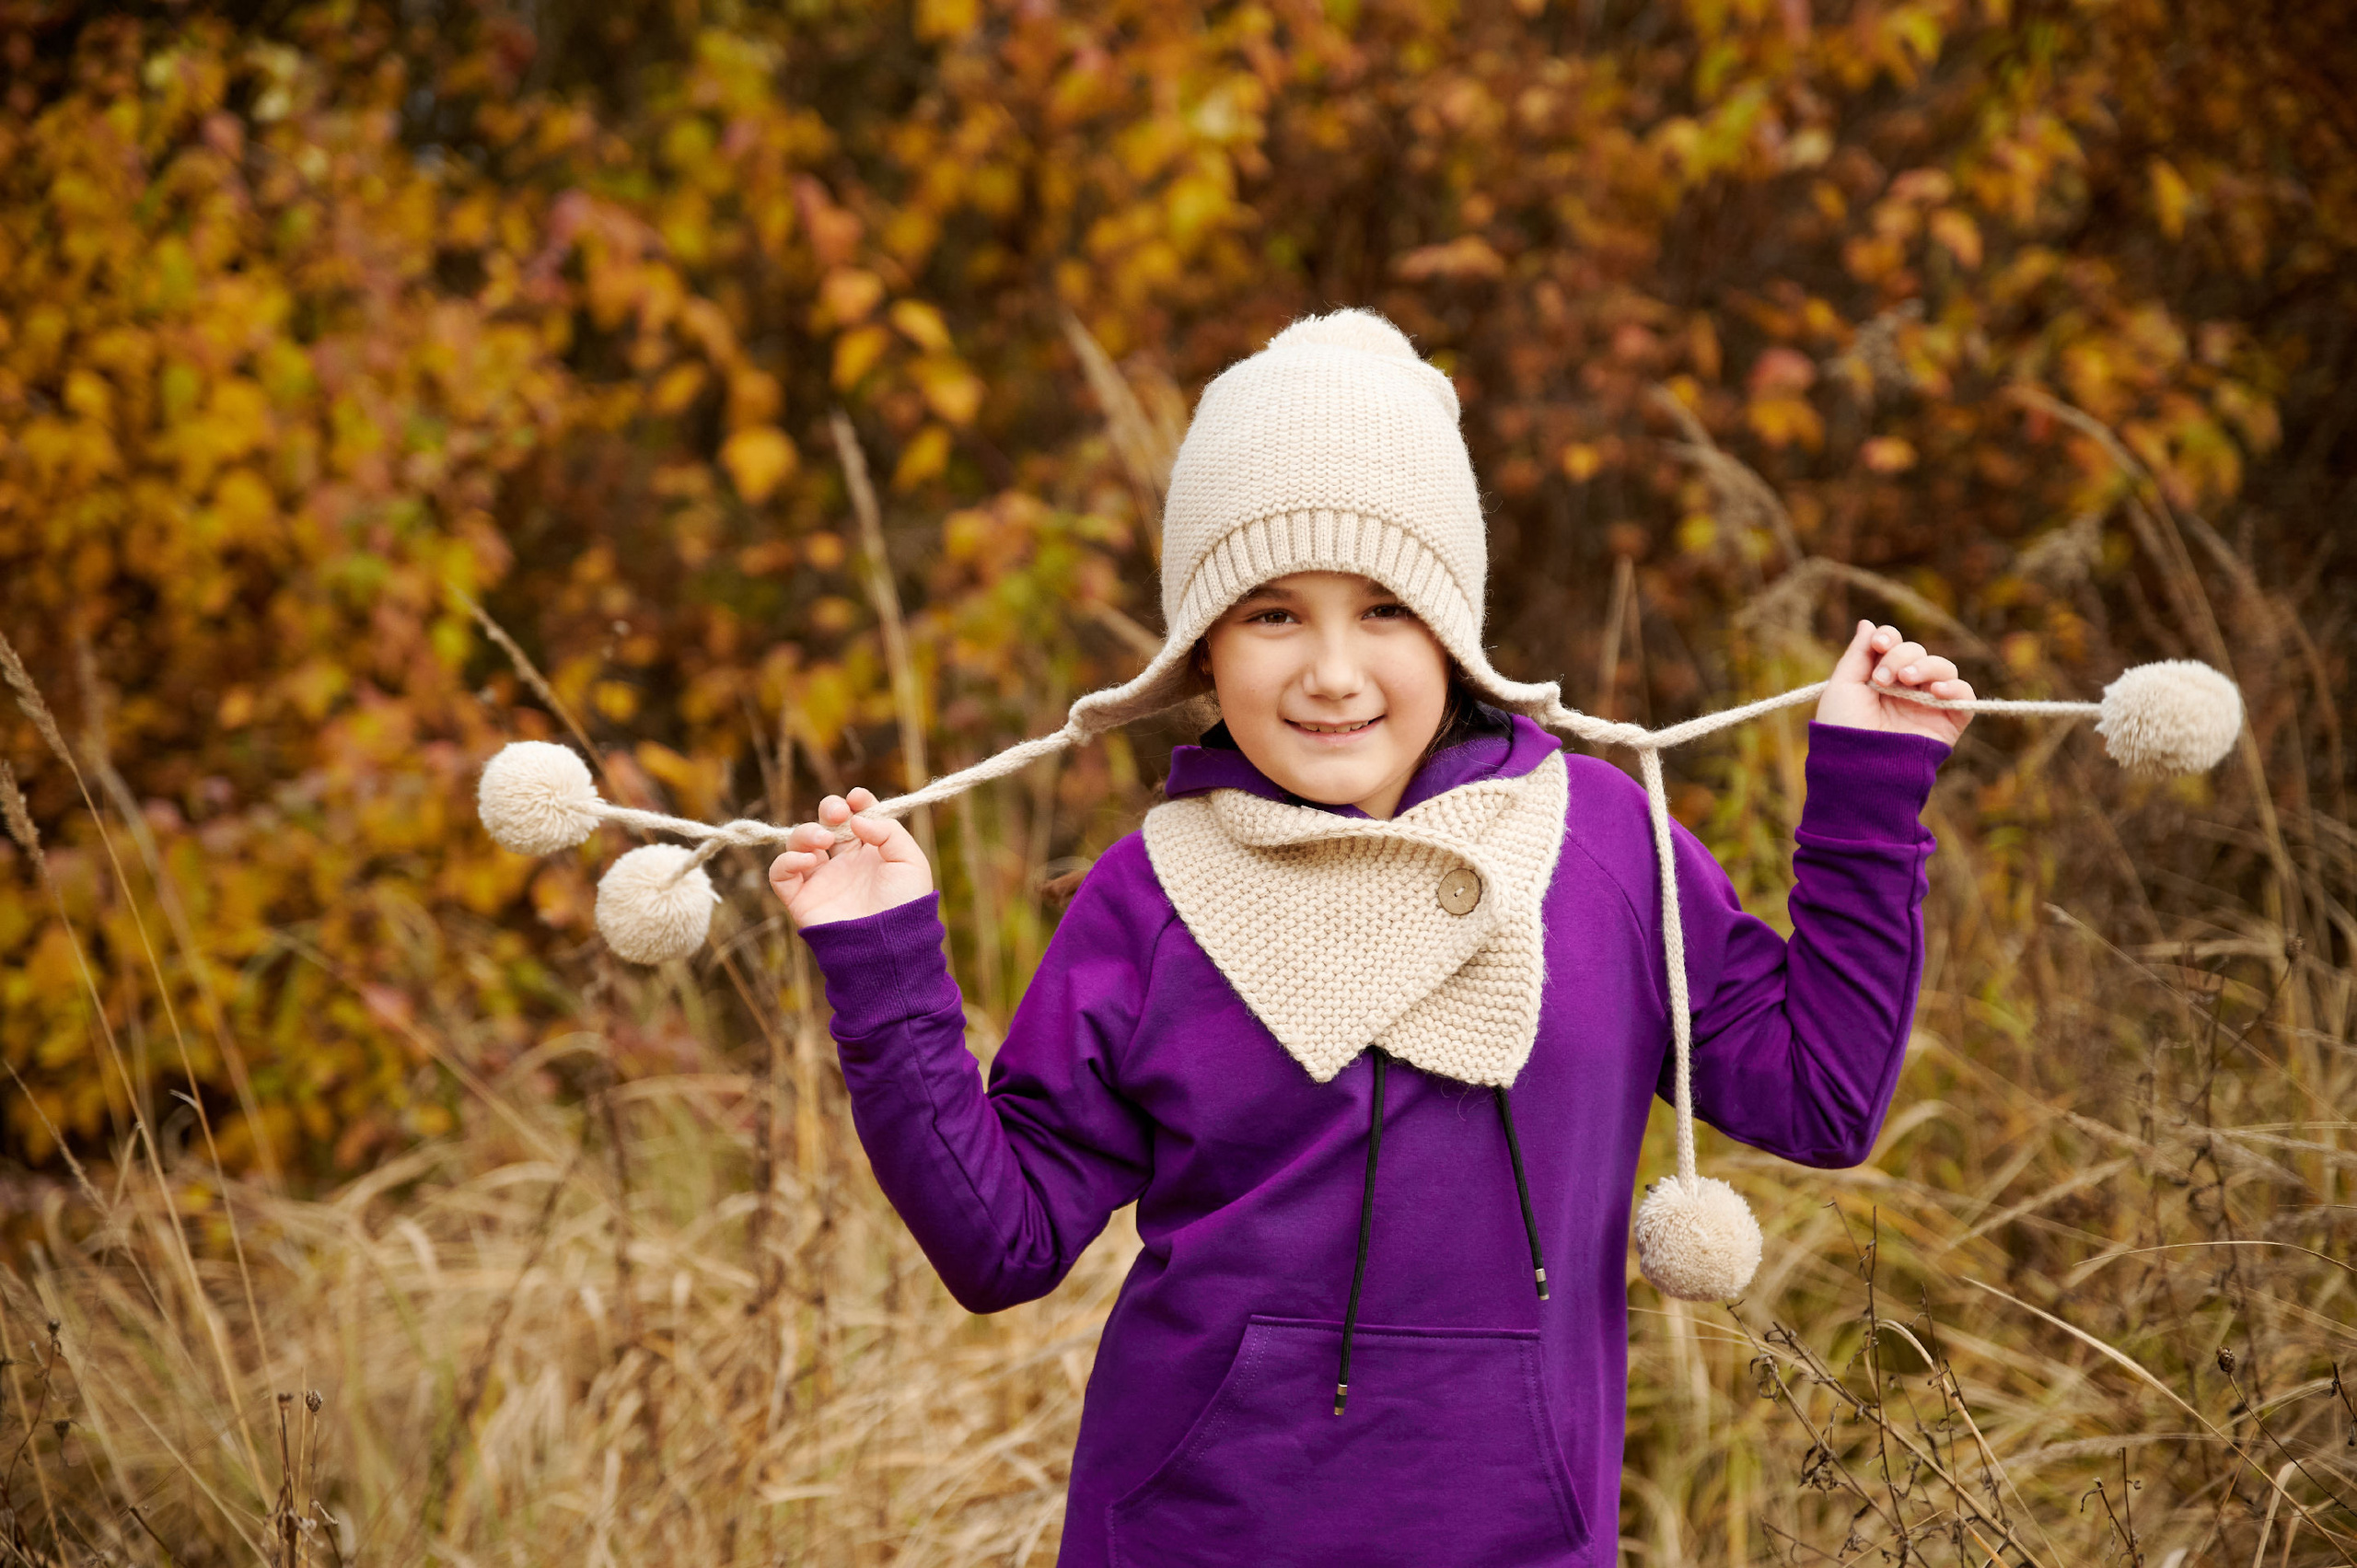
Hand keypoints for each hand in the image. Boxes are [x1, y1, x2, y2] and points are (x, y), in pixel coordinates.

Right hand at [767, 787, 934, 927]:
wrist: (888, 944)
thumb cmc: (905, 905)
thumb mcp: (910, 861)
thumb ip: (888, 832)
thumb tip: (856, 820)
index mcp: (871, 852)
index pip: (857, 817)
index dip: (856, 802)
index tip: (858, 799)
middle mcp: (844, 863)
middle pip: (826, 823)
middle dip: (828, 809)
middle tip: (837, 814)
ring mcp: (821, 879)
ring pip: (800, 842)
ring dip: (807, 832)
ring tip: (825, 842)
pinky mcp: (801, 898)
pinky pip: (780, 873)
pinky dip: (787, 860)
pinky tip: (808, 860)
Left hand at [1814, 620, 1974, 745]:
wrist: (1858, 767)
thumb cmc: (1844, 729)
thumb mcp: (1843, 686)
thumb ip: (1859, 654)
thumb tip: (1868, 623)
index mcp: (1880, 679)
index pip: (1895, 645)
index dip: (1890, 638)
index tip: (1879, 644)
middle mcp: (1906, 689)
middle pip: (1918, 652)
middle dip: (1901, 656)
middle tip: (1883, 677)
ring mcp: (1928, 704)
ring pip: (1943, 668)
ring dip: (1926, 666)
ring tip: (1906, 680)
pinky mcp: (1948, 722)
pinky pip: (1965, 695)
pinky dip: (1955, 687)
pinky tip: (1935, 690)